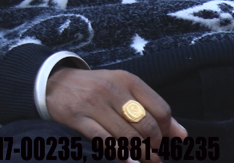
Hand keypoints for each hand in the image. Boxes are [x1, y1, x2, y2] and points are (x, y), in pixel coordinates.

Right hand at [47, 68, 185, 161]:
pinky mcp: (77, 117)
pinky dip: (119, 154)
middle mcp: (111, 89)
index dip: (166, 130)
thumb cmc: (93, 88)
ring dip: (140, 154)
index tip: (162, 140)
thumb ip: (152, 109)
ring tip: (144, 161)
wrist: (51, 82)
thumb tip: (182, 135)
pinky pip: (104, 139)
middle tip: (153, 155)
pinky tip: (128, 161)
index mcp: (127, 80)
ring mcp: (93, 103)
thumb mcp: (123, 90)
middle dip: (154, 146)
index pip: (160, 109)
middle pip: (146, 126)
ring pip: (128, 136)